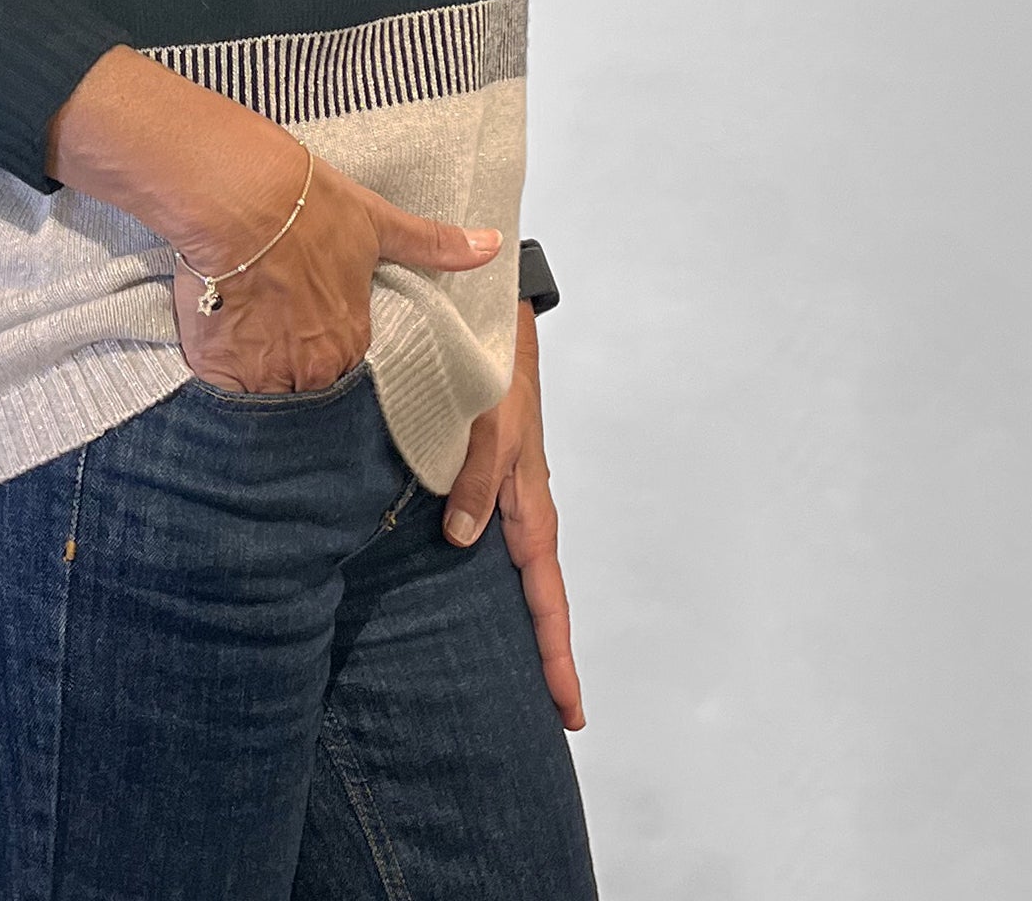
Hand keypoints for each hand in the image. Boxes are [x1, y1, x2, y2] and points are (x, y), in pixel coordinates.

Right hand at [171, 146, 502, 394]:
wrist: (238, 194)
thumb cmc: (304, 203)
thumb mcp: (377, 222)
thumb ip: (432, 245)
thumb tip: (491, 245)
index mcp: (349, 339)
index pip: (346, 370)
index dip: (328, 350)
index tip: (312, 330)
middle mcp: (310, 367)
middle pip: (305, 389)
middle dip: (293, 372)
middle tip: (277, 335)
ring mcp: (262, 373)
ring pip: (264, 397)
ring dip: (257, 378)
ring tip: (247, 340)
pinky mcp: (217, 366)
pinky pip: (221, 392)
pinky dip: (219, 374)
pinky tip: (218, 342)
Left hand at [440, 299, 584, 728]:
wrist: (495, 321)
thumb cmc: (498, 370)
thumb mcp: (490, 426)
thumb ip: (477, 482)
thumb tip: (463, 541)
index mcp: (531, 505)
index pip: (547, 595)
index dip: (554, 653)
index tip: (568, 708)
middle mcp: (522, 507)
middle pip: (538, 593)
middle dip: (546, 651)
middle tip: (553, 711)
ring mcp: (507, 493)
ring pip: (515, 568)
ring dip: (520, 615)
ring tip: (514, 667)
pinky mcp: (486, 474)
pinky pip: (493, 535)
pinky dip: (490, 569)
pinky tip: (467, 581)